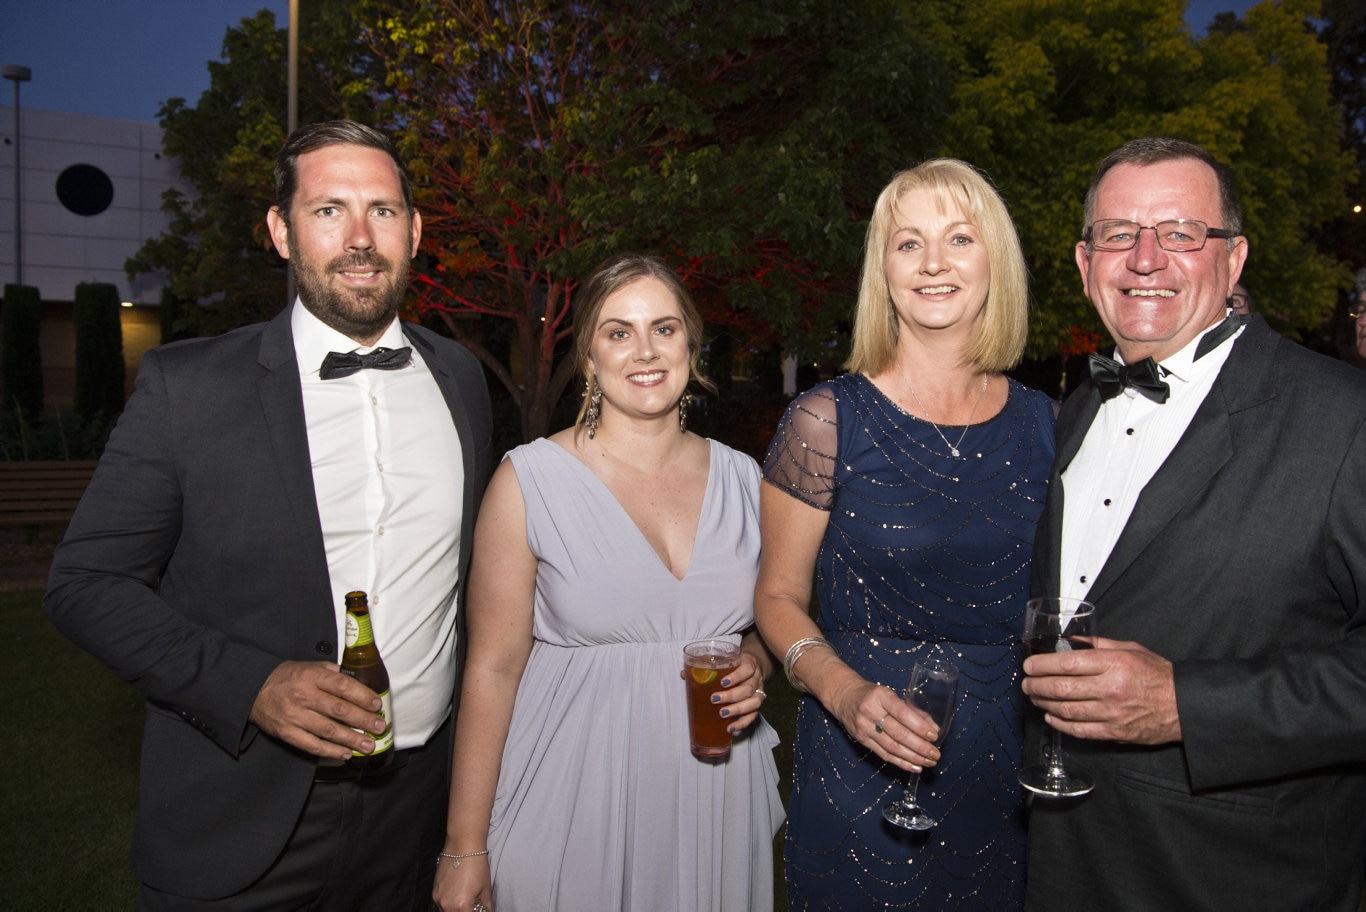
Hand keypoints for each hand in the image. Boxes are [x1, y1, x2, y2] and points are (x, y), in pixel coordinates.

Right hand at [249, 660, 385, 759]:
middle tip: (379, 727)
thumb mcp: (310, 666)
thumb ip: (333, 672)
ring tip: (369, 745)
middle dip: (363, 720)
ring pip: (328, 730)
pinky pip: (312, 745)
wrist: (253, 690)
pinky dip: (330, 751)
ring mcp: (294, 716)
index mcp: (312, 676)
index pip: (343, 686)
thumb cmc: (287, 677)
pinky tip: (345, 753)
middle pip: (339, 710)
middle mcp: (304, 696)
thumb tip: (360, 680)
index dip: (363, 696)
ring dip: (351, 739)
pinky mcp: (287, 733)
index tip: (377, 705)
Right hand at [432, 851, 492, 911]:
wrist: (463, 845)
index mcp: (461, 906)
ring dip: (455, 910)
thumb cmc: (476, 865)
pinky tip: (457, 895)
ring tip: (465, 900)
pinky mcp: (434, 892)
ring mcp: (438, 898)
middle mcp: (446, 905)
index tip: (477, 909)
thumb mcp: (486, 889)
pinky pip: (440, 904)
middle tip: (472, 906)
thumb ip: (486, 907)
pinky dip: (448, 904)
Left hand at [708, 649, 767, 734]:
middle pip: (748, 689)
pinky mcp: (756, 705)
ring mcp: (758, 693)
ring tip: (722, 714)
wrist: (751, 667)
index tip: (722, 683)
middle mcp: (756, 679)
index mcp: (748, 664)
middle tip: (714, 699)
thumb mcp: (725, 661)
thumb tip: (684, 673)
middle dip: (731, 696)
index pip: (747, 669)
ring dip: (737, 710)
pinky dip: (742, 723)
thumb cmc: (735, 665)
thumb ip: (707, 666)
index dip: (736, 677)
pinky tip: (731, 728)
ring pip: (754, 703)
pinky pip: (753, 716)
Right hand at [828, 676, 941, 772]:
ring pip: (892, 747)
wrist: (844, 696)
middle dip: (920, 747)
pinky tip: (915, 766)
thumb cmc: (873, 695)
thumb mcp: (890, 695)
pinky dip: (901, 762)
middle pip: (898, 733)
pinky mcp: (862, 740)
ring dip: (913, 757)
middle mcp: (871, 711)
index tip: (934, 736)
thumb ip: (912, 710)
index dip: (919, 727)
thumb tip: (933, 728)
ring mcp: (864, 727)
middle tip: (935, 754)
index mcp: (881, 696)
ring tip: (929, 762)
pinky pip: (884, 755)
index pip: (902, 713)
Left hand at [1021, 637, 1180, 744]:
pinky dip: (1060, 723)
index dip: (1042, 664)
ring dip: (1043, 703)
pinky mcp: (1114, 732)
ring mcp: (1111, 713)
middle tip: (1025, 682)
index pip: (1068, 663)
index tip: (1029, 664)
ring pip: (1066, 710)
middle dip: (1036, 685)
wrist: (1182, 705)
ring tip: (1034, 696)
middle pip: (1061, 688)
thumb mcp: (1130, 649)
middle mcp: (1111, 689)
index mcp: (1114, 664)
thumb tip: (1071, 640)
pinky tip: (1050, 716)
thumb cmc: (1157, 675)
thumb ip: (1098, 644)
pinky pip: (1079, 730)